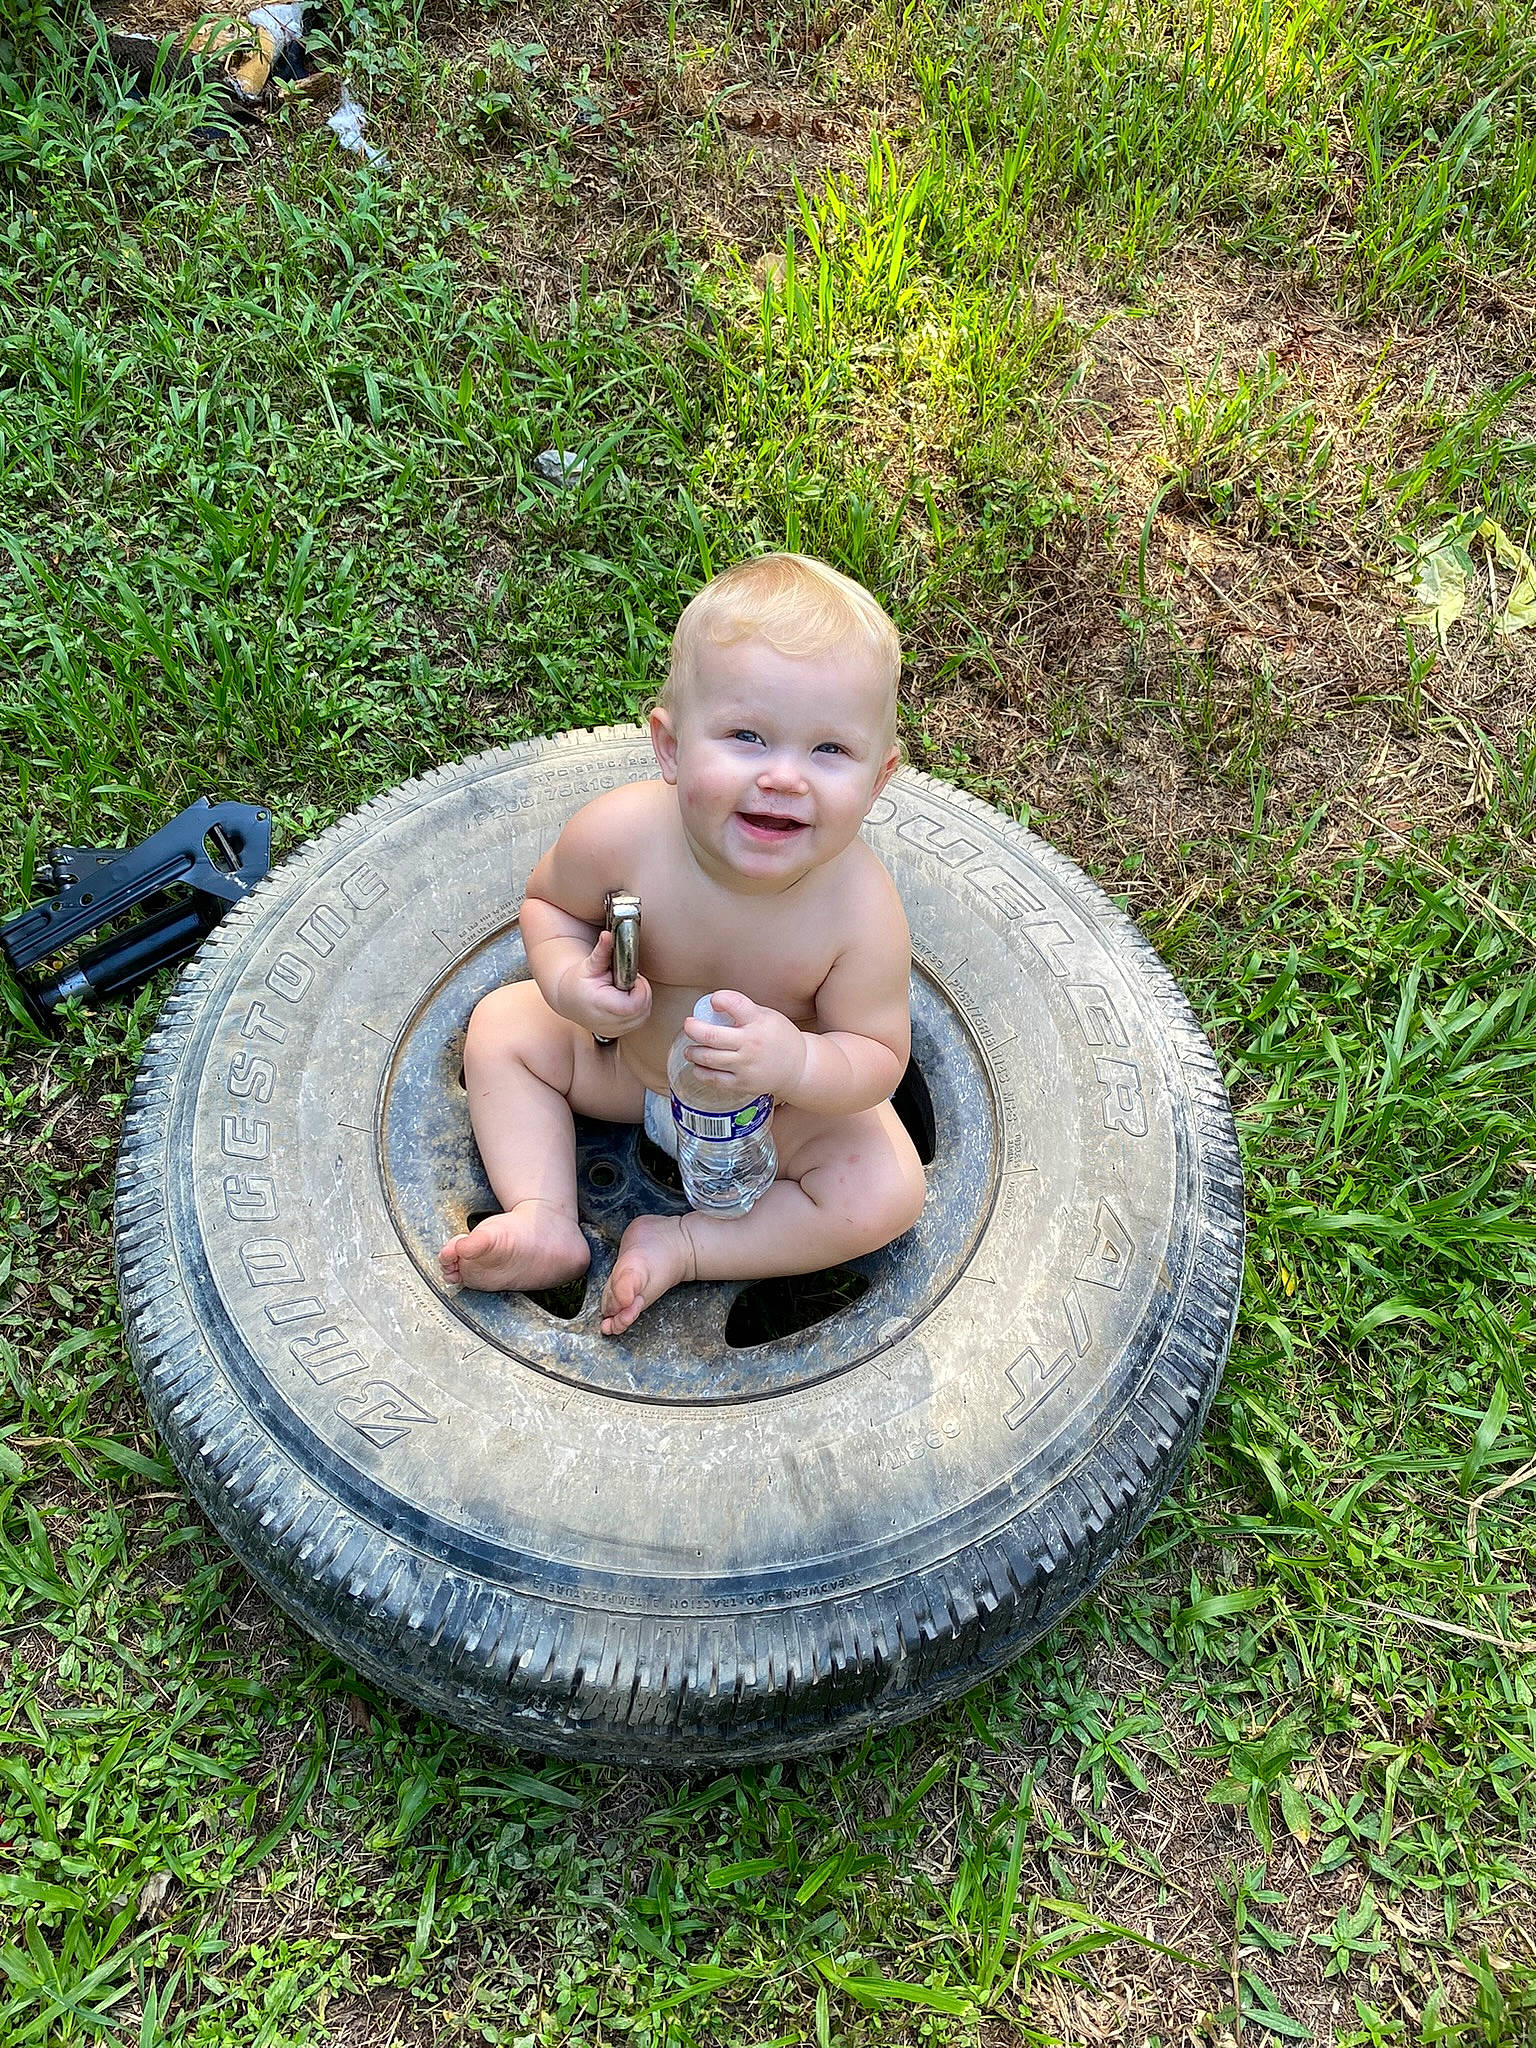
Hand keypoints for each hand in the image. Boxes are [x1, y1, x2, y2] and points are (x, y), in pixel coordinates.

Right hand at [555, 929, 652, 1037]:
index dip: (640, 990)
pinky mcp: (617, 1034)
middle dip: (641, 993)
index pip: (634, 1005)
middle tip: (629, 982)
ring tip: (626, 990)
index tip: (633, 979)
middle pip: (642, 1010)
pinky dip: (638, 1011)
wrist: (568, 999)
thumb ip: (602, 951)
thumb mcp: (589, 964)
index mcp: (599, 1004)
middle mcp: (606, 1022)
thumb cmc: (578, 981)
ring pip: (643, 1017)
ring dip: (641, 1001)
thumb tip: (607, 935)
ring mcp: (612, 1031)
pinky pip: (639, 1022)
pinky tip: (627, 1000)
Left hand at [682, 990, 806, 1099]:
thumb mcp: (767, 1016)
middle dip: (692, 1028)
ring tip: (690, 1049)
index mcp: (758, 1022)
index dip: (720, 999)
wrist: (799, 1067)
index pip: (734, 1004)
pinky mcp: (742, 1083)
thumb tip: (711, 1007)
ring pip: (708, 1058)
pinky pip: (713, 1078)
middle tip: (689, 1025)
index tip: (714, 1001)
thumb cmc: (780, 1038)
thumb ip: (742, 1011)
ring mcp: (745, 1065)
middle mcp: (751, 1043)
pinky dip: (700, 1071)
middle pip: (711, 1035)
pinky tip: (698, 1066)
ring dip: (692, 1052)